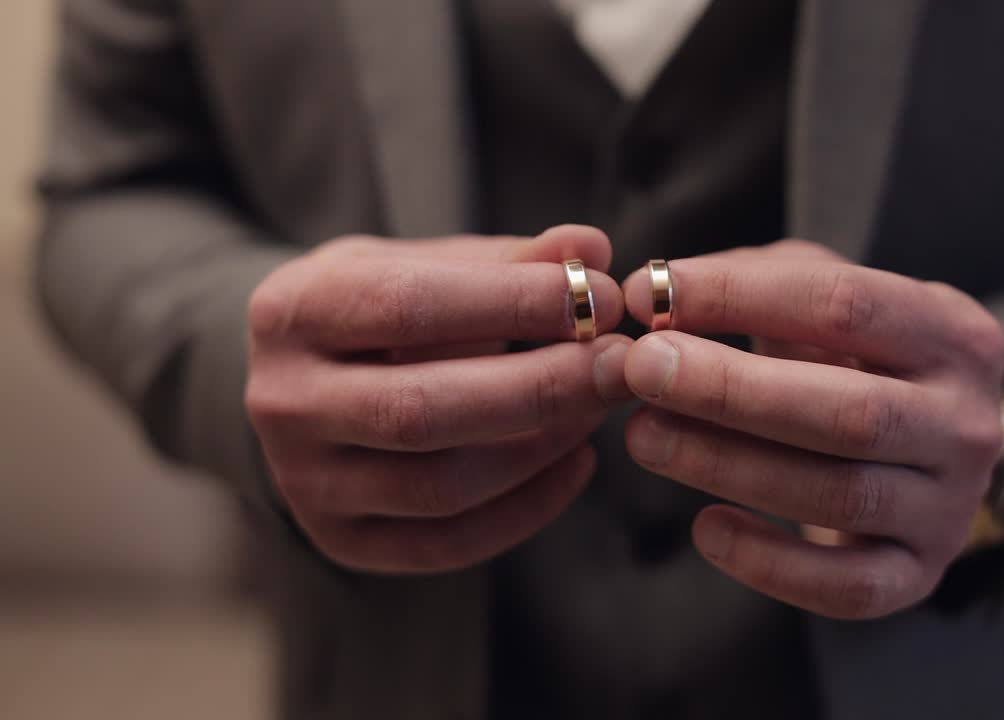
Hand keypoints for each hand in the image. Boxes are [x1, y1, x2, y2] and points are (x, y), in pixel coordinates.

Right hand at [245, 225, 631, 572]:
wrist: (306, 382)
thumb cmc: (381, 311)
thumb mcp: (426, 264)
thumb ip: (508, 260)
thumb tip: (589, 250)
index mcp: (293, 311)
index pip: (405, 307)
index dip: (512, 302)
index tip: (598, 296)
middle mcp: (284, 403)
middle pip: (420, 410)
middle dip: (540, 387)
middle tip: (620, 365)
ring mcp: (306, 483)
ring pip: (441, 486)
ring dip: (541, 447)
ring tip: (598, 405)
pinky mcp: (344, 541)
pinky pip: (450, 543)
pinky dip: (529, 507)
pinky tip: (576, 460)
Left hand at [621, 240, 1003, 618]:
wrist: (930, 447)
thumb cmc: (858, 358)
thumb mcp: (827, 299)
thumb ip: (751, 282)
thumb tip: (652, 295)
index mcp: (953, 335)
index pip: (846, 304)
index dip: (739, 297)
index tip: (651, 294)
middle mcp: (965, 425)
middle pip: (849, 412)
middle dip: (730, 390)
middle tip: (640, 370)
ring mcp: (949, 508)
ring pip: (839, 497)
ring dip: (728, 466)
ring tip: (644, 435)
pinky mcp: (918, 575)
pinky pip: (846, 588)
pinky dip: (768, 565)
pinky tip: (704, 529)